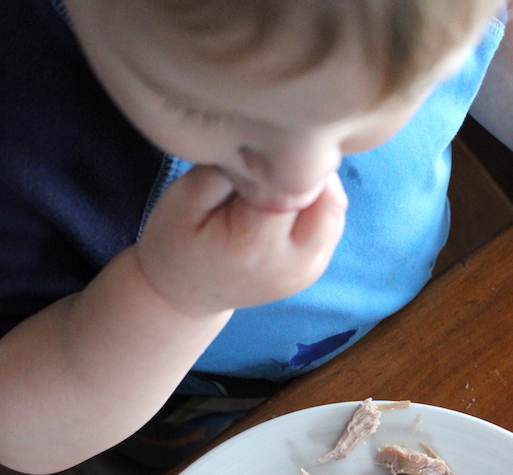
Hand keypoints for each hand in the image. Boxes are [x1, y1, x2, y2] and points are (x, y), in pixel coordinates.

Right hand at [135, 166, 346, 314]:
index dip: (282, 153)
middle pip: (328, 197)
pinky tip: (284, 200)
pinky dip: (315, 202)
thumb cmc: (176, 242)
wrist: (183, 295)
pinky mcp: (314, 268)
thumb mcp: (183, 197)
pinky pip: (331, 221)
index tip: (259, 145)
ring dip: (314, 186)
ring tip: (274, 183)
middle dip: (306, 169)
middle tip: (270, 161)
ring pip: (335, 207)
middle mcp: (291, 264)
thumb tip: (271, 141)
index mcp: (255, 244)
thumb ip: (228, 168)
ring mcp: (307, 271)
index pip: (294, 180)